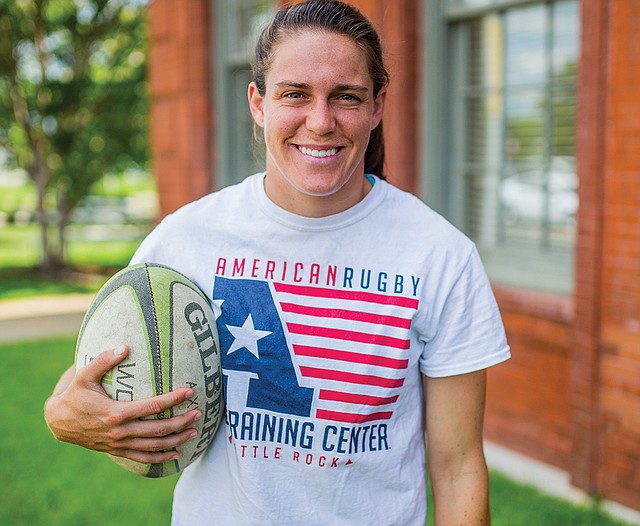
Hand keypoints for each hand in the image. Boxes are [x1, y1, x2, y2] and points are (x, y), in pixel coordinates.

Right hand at [44, 346, 201, 463]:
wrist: (58, 422)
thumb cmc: (75, 395)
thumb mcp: (84, 375)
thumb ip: (103, 360)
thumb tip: (124, 346)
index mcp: (116, 413)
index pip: (152, 407)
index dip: (173, 400)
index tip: (189, 391)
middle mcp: (120, 432)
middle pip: (158, 429)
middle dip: (181, 421)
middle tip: (198, 413)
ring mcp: (119, 444)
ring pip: (154, 446)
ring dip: (176, 440)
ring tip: (194, 431)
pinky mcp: (118, 450)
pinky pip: (143, 457)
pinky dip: (160, 457)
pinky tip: (176, 453)